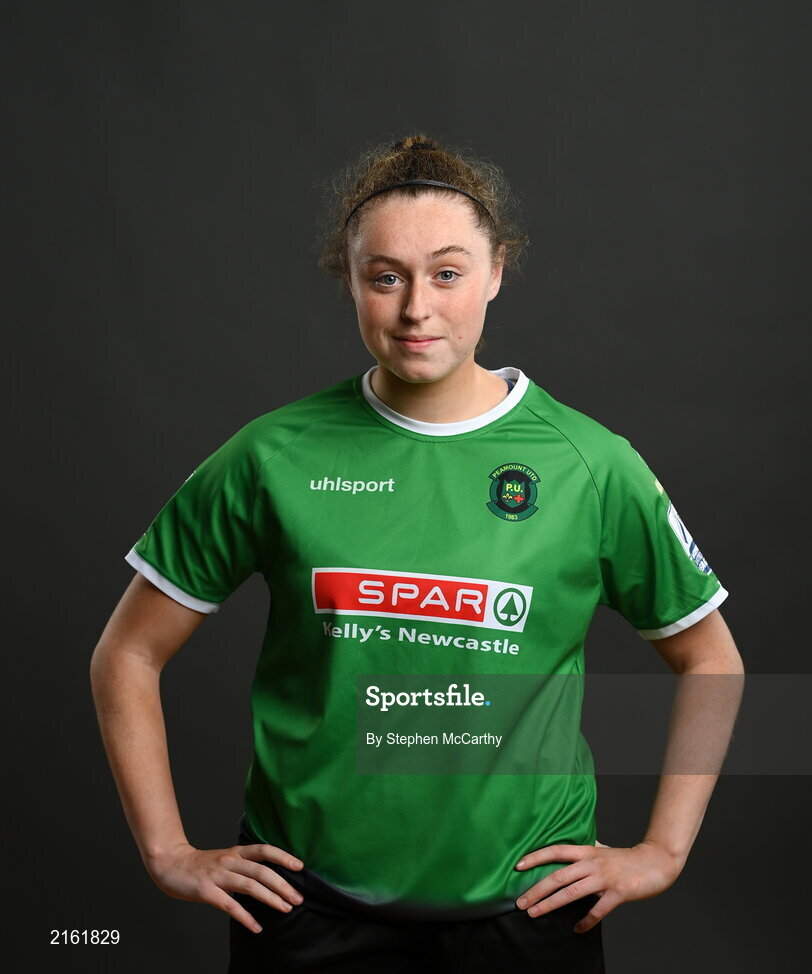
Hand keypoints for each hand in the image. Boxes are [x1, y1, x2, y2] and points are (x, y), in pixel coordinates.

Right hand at [145, 842, 304, 932]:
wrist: (171, 864)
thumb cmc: (201, 865)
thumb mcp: (226, 859)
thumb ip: (244, 866)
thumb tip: (268, 879)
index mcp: (236, 852)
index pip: (264, 850)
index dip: (283, 857)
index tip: (300, 867)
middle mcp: (230, 860)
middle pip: (261, 870)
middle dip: (282, 884)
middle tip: (298, 898)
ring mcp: (218, 875)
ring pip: (250, 885)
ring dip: (270, 898)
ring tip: (285, 909)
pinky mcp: (207, 890)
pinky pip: (229, 905)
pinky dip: (245, 916)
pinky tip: (256, 927)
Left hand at [514, 840, 683, 932]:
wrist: (656, 861)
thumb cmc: (627, 858)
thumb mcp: (603, 850)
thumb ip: (586, 853)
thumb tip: (568, 852)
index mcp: (587, 852)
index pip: (555, 851)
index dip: (536, 857)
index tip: (517, 866)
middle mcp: (592, 863)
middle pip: (557, 876)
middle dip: (536, 890)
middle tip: (520, 903)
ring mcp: (604, 878)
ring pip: (571, 892)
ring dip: (550, 904)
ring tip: (535, 914)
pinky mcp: (618, 892)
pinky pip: (598, 910)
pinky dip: (586, 921)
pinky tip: (577, 929)